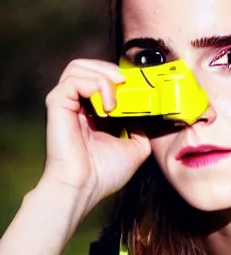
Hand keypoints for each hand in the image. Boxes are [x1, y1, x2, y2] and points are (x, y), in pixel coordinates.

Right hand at [42, 59, 151, 216]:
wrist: (84, 188)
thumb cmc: (103, 173)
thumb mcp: (135, 146)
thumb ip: (141, 126)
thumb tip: (149, 111)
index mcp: (92, 112)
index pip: (102, 78)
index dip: (121, 77)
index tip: (141, 86)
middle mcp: (77, 104)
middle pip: (88, 66)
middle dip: (111, 69)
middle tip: (127, 85)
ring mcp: (66, 103)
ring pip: (78, 66)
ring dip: (104, 75)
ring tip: (117, 97)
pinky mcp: (58, 104)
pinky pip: (75, 79)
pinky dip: (96, 84)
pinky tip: (109, 106)